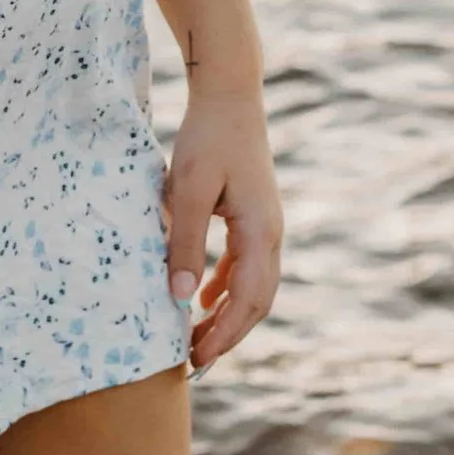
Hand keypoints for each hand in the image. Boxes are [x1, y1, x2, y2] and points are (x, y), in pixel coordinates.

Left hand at [164, 79, 284, 370]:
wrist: (229, 95)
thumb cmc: (207, 138)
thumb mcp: (188, 191)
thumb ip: (186, 244)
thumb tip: (182, 299)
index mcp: (260, 231)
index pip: (247, 299)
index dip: (223, 333)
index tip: (194, 357)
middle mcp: (271, 233)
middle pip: (258, 301)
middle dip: (228, 334)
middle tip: (193, 360)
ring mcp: (266, 225)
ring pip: (255, 286)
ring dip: (228, 314)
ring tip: (196, 338)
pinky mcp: (254, 216)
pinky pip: (246, 265)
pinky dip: (227, 287)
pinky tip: (203, 298)